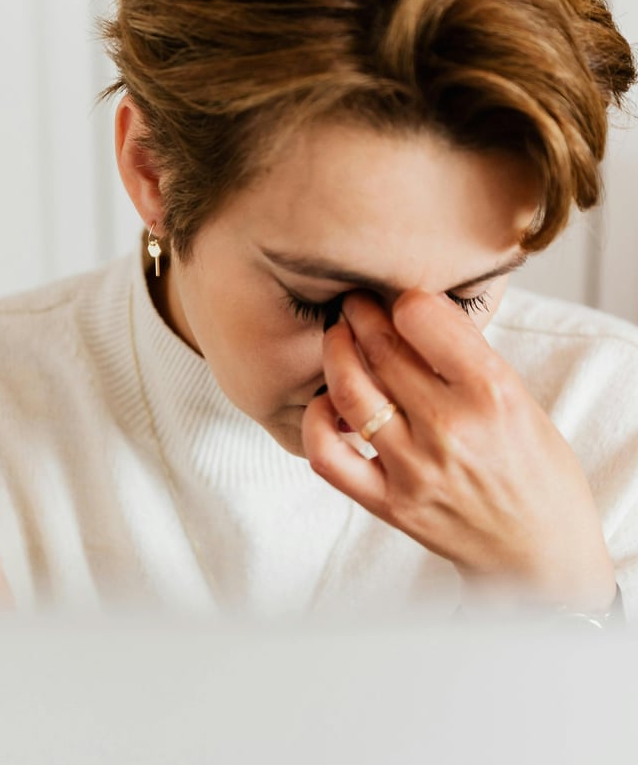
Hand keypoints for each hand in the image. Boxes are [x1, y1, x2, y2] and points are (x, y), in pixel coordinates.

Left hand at [302, 289, 615, 612]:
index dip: (403, 299)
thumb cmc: (536, 474)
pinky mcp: (390, 504)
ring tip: (338, 338)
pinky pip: (327, 456)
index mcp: (492, 392)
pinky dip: (316, 421)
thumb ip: (468, 359)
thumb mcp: (523, 401)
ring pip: (348, 391)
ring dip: (334, 353)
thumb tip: (414, 313)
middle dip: (359, 313)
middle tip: (356, 304)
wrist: (540, 557)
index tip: (398, 299)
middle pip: (380, 348)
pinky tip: (326, 403)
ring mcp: (414, 469)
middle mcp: (450, 427)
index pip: (422, 317)